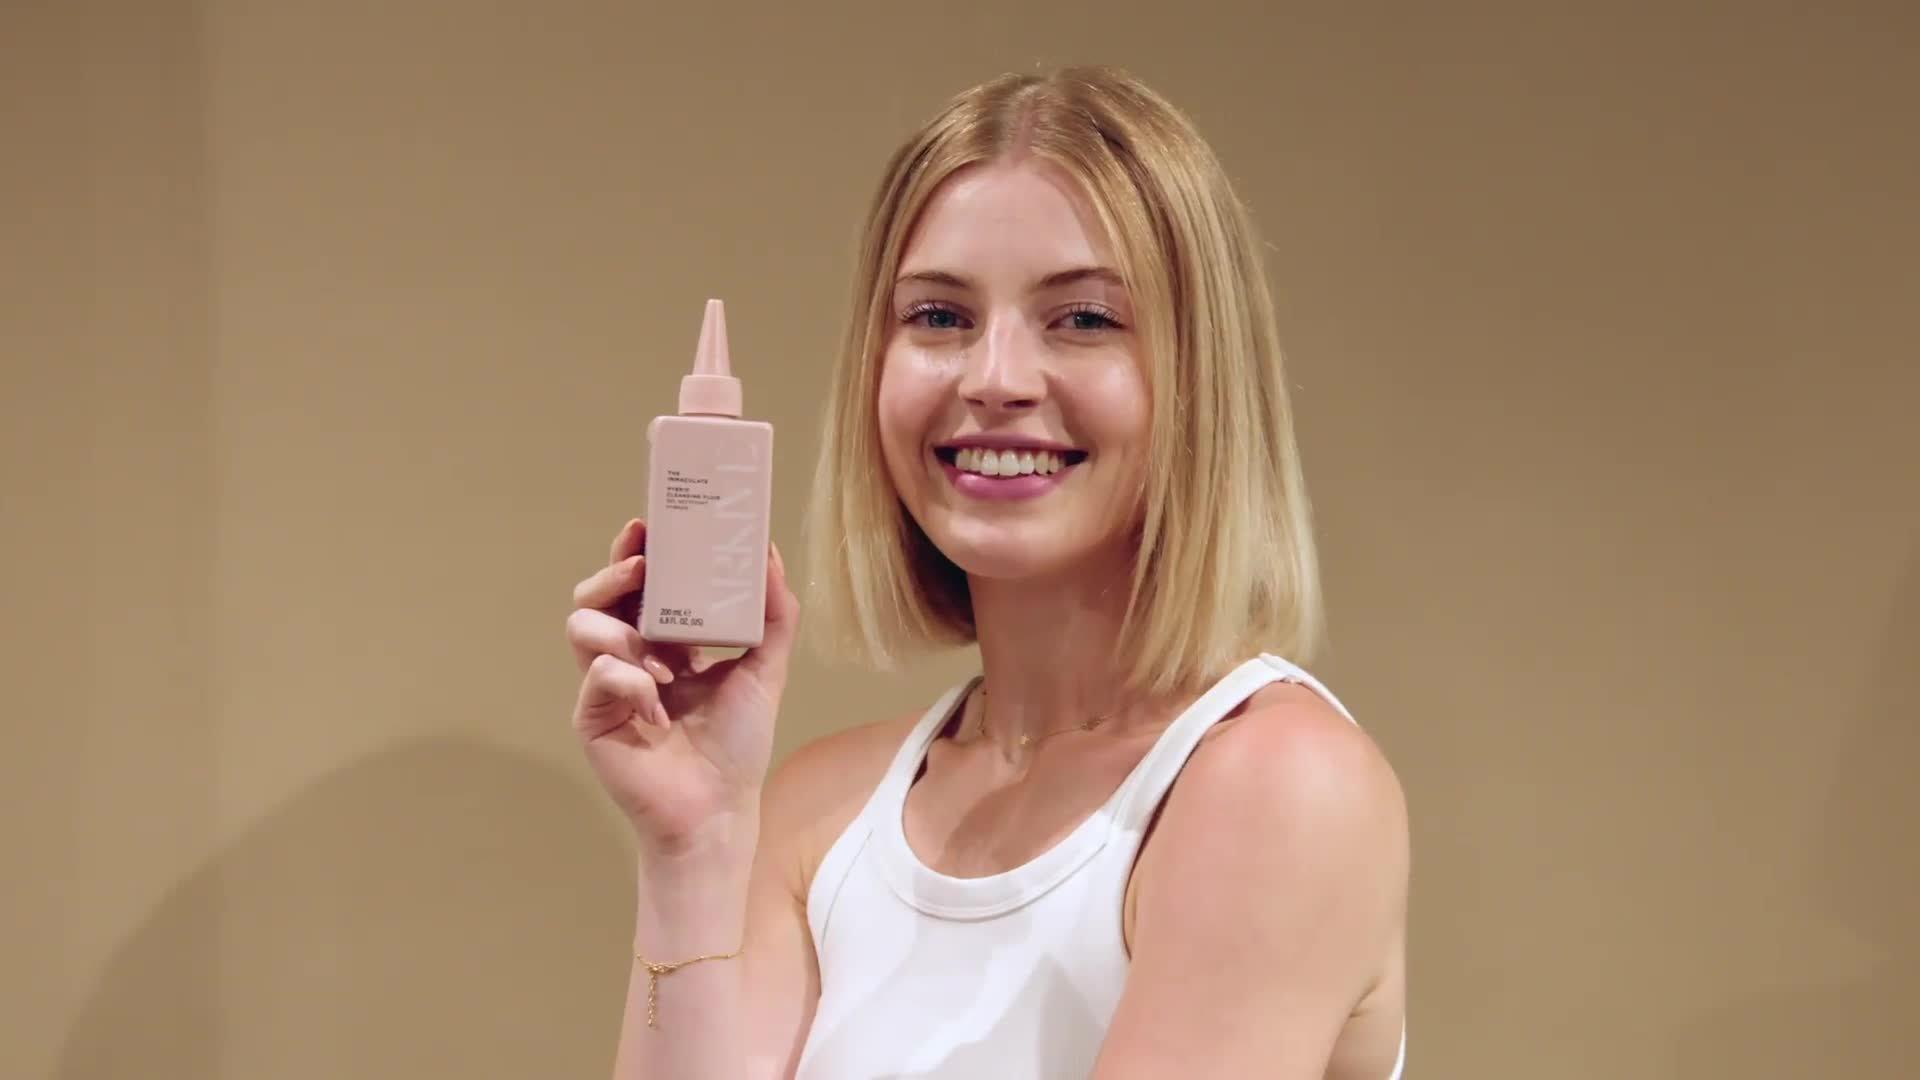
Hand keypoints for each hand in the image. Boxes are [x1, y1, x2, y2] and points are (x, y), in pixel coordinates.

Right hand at [564, 518, 798, 856]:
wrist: (719, 809)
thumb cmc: (736, 744)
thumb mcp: (766, 670)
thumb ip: (774, 614)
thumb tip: (770, 552)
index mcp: (666, 640)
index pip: (642, 583)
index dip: (639, 549)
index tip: (650, 523)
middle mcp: (630, 655)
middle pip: (598, 594)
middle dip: (615, 571)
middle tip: (642, 564)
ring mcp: (606, 685)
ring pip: (582, 626)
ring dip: (623, 631)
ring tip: (663, 660)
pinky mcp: (592, 717)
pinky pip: (597, 676)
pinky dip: (630, 681)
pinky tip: (658, 707)